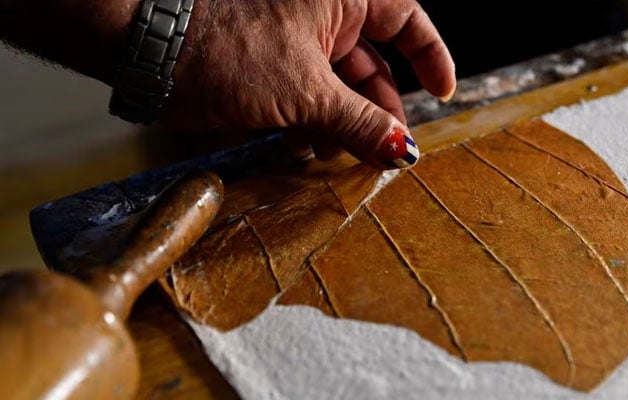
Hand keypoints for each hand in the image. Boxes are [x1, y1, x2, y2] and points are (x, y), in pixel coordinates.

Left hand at [162, 0, 455, 168]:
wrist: (153, 52)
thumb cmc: (228, 48)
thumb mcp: (306, 90)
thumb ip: (360, 122)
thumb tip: (403, 148)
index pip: (405, 19)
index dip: (429, 55)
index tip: (442, 93)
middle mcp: (323, 16)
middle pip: (372, 65)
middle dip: (380, 110)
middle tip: (386, 151)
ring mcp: (296, 44)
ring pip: (339, 89)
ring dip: (346, 126)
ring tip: (342, 157)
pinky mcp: (272, 71)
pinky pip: (308, 99)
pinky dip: (315, 126)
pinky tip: (310, 151)